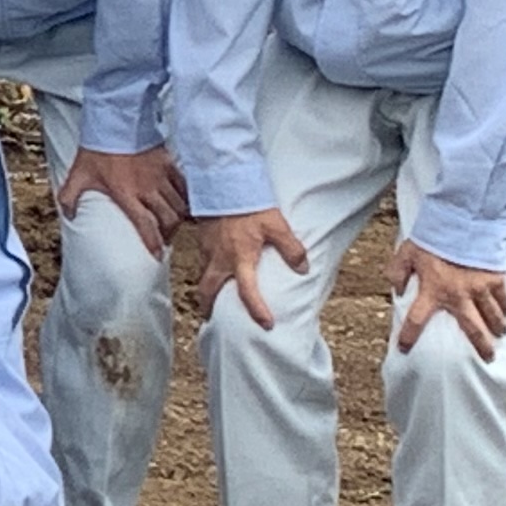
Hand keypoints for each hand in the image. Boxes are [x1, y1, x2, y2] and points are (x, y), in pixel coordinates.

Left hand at [56, 142, 189, 256]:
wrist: (115, 121)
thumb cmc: (97, 147)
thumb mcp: (78, 174)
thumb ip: (70, 197)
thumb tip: (68, 216)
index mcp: (126, 193)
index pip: (145, 225)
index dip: (154, 243)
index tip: (158, 255)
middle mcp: (147, 188)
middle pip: (168, 219)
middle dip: (169, 234)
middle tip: (166, 239)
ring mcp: (160, 176)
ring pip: (179, 205)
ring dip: (179, 218)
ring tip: (174, 224)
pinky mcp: (169, 163)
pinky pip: (184, 186)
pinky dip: (186, 198)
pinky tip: (183, 203)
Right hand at [192, 205, 311, 330]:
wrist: (224, 180)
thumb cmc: (250, 203)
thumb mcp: (277, 225)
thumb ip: (291, 248)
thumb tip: (303, 268)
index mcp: (240, 258)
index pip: (247, 292)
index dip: (258, 311)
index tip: (266, 324)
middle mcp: (220, 258)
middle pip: (207, 290)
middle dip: (208, 306)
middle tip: (210, 317)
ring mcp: (207, 247)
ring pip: (203, 274)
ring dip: (206, 286)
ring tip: (212, 292)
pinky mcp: (202, 236)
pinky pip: (202, 258)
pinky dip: (207, 266)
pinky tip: (215, 262)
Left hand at [391, 239, 505, 359]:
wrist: (463, 219)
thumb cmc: (433, 235)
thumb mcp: (406, 252)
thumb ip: (397, 272)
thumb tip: (398, 290)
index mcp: (433, 291)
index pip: (417, 320)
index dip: (409, 336)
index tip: (405, 349)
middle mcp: (458, 296)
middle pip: (472, 330)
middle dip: (481, 346)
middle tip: (488, 357)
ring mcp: (480, 289)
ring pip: (493, 316)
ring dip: (497, 327)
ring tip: (500, 333)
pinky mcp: (496, 278)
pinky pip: (504, 298)